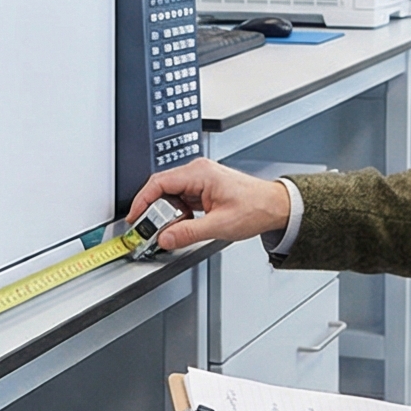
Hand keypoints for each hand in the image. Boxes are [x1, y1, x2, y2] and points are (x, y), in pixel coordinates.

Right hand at [125, 159, 291, 252]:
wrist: (276, 207)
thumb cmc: (256, 208)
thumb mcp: (220, 226)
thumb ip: (189, 233)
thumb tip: (165, 238)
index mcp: (200, 173)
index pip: (159, 182)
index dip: (142, 201)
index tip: (134, 217)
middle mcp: (198, 172)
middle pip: (162, 189)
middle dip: (154, 211)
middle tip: (151, 231)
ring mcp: (201, 180)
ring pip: (171, 196)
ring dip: (167, 215)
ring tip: (171, 231)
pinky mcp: (204, 190)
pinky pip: (182, 200)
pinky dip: (178, 214)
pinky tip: (183, 226)